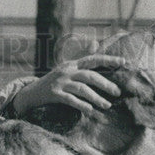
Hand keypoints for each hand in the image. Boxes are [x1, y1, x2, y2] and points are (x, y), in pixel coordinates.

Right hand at [11, 53, 128, 117]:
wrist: (32, 93)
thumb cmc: (54, 82)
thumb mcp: (67, 69)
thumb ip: (81, 59)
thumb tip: (95, 43)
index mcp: (72, 64)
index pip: (93, 59)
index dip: (108, 60)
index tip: (123, 62)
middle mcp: (67, 71)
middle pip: (90, 75)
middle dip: (105, 84)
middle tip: (118, 92)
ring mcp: (60, 82)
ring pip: (82, 89)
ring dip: (96, 98)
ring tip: (107, 105)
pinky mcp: (54, 94)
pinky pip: (70, 100)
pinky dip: (81, 105)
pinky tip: (90, 110)